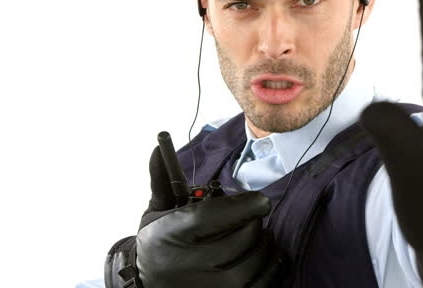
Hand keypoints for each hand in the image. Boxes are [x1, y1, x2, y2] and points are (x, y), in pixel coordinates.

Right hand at [132, 146, 280, 287]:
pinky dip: (271, 262)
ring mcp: (211, 286)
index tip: (260, 200)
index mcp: (171, 234)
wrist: (150, 284)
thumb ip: (163, 180)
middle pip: (242, 235)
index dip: (244, 206)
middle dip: (252, 220)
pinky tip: (262, 252)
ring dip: (264, 240)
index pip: (212, 217)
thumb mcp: (156, 211)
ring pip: (257, 257)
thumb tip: (158, 148)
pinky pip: (265, 279)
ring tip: (253, 233)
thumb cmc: (159, 242)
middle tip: (248, 216)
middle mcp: (189, 264)